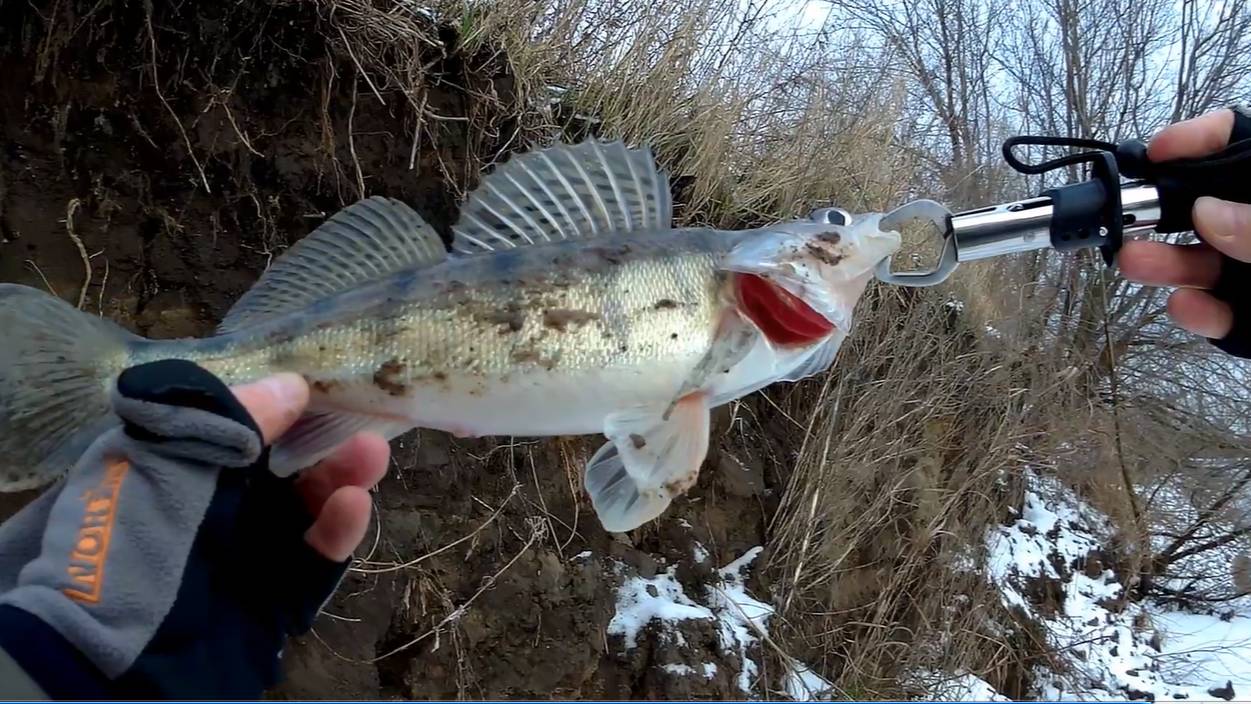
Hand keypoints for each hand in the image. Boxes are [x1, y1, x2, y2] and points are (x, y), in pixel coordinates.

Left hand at [0, 360, 389, 698]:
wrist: (114, 663)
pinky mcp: (276, 599)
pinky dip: (338, 532)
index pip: (235, 423)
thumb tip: (290, 383)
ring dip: (342, 477)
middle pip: (282, 462)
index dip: (280, 401)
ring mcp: (246, 557)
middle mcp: (212, 509)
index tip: (321, 377)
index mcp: (175, 468)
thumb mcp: (166, 463)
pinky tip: (354, 505)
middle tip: (362, 413)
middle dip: (323, 437)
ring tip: (371, 455)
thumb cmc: (132, 545)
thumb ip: (228, 419)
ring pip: (307, 507)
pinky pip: (316, 560)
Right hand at [1118, 108, 1248, 340]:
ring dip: (1163, 262)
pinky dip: (1199, 312)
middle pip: (1205, 204)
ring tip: (1132, 263)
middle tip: (1122, 218)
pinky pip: (1219, 312)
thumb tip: (1206, 213)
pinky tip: (1189, 307)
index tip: (1156, 152)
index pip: (1240, 140)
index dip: (1198, 138)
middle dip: (1159, 211)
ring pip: (1203, 260)